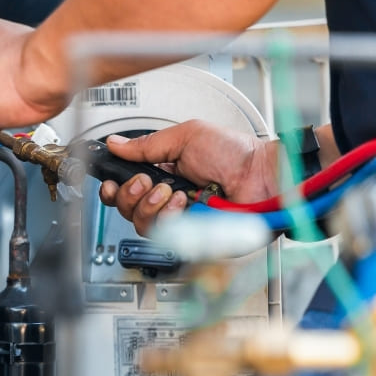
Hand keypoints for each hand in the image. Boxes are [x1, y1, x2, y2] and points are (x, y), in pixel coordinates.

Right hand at [98, 120, 277, 234]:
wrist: (265, 175)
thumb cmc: (237, 154)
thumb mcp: (187, 136)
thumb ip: (148, 144)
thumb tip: (116, 144)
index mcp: (165, 175)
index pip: (127, 188)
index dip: (114, 188)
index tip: (111, 182)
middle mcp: (169, 200)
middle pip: (127, 210)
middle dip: (130, 194)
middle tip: (147, 182)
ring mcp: (180, 221)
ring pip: (142, 225)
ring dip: (151, 206)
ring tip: (173, 192)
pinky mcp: (192, 238)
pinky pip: (165, 237)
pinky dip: (170, 218)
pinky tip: (185, 204)